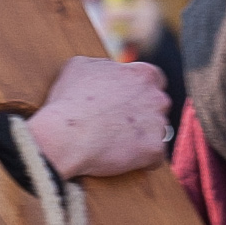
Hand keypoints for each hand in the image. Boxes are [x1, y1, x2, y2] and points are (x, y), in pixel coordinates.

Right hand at [25, 53, 171, 177]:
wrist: (66, 135)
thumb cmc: (69, 100)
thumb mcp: (80, 66)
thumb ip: (104, 65)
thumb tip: (109, 69)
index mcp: (142, 74)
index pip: (155, 80)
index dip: (140, 90)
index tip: (129, 100)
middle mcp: (157, 97)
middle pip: (159, 105)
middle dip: (144, 113)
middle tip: (121, 122)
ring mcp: (158, 125)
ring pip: (158, 131)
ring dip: (143, 136)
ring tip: (118, 142)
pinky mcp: (154, 150)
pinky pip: (155, 157)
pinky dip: (142, 159)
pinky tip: (123, 158)